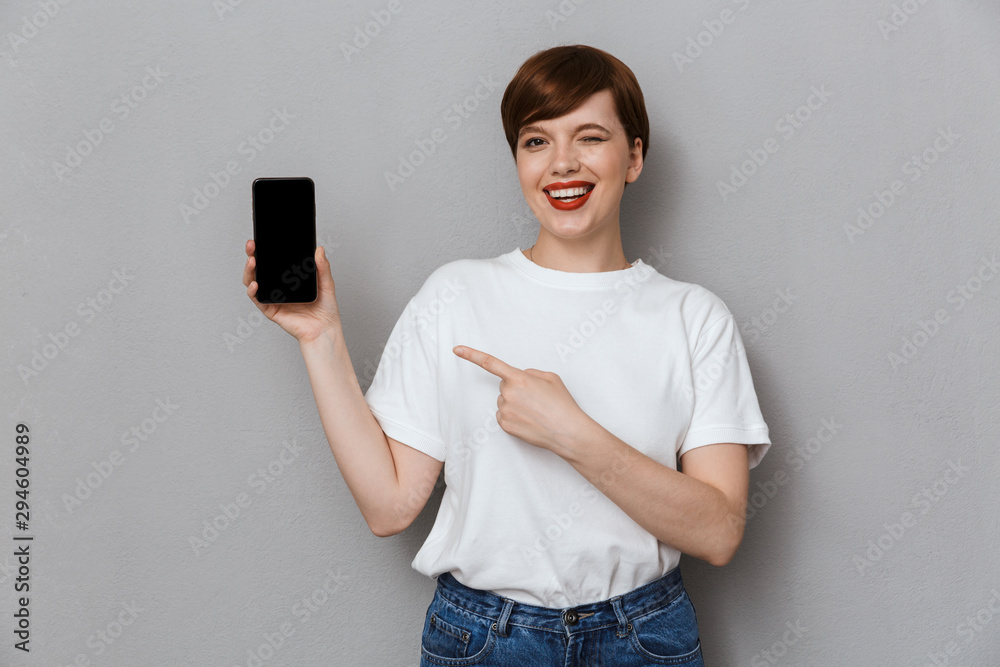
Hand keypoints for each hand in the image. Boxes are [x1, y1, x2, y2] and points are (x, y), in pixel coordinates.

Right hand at [242, 240, 342, 343]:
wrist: (325, 330)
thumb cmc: (326, 310)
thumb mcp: (326, 284)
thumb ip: (322, 268)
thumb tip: (319, 250)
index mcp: (289, 280)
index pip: (273, 262)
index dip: (265, 251)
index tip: (261, 239)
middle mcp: (279, 288)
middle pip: (260, 270)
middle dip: (252, 256)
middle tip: (252, 246)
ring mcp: (273, 299)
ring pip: (254, 282)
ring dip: (250, 271)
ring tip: (252, 261)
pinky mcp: (271, 310)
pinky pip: (258, 300)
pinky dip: (253, 292)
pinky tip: (255, 285)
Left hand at [452, 345, 593, 453]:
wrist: (567, 431)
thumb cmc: (562, 404)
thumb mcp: (551, 378)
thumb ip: (530, 373)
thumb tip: (519, 377)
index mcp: (519, 378)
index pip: (490, 363)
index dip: (471, 355)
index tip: (457, 349)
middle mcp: (508, 394)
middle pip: (504, 386)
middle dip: (516, 389)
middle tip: (535, 398)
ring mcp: (505, 410)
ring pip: (504, 402)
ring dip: (515, 404)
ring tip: (535, 411)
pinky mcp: (504, 425)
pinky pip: (503, 415)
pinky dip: (514, 417)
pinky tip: (529, 420)